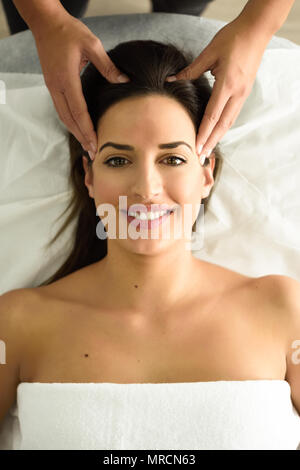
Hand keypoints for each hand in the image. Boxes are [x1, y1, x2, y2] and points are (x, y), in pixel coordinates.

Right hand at [32, 12, 128, 156]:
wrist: (46, 23)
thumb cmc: (69, 31)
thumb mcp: (92, 44)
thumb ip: (107, 65)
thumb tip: (124, 81)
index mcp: (67, 79)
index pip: (79, 111)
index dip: (88, 130)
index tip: (95, 143)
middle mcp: (57, 87)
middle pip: (69, 119)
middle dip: (81, 137)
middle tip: (93, 153)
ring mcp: (52, 87)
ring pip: (63, 116)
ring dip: (75, 132)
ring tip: (86, 145)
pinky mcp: (52, 85)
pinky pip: (61, 109)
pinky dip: (70, 122)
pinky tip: (78, 128)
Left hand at [166, 18, 269, 157]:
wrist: (256, 30)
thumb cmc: (232, 38)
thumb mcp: (209, 53)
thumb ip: (190, 70)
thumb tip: (171, 80)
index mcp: (227, 84)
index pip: (212, 116)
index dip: (203, 133)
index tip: (195, 147)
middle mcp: (237, 93)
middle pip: (222, 125)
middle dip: (211, 142)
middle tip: (200, 157)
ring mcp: (243, 94)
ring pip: (229, 122)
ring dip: (217, 137)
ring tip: (207, 150)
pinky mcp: (244, 92)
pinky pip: (233, 114)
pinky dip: (223, 126)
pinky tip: (216, 133)